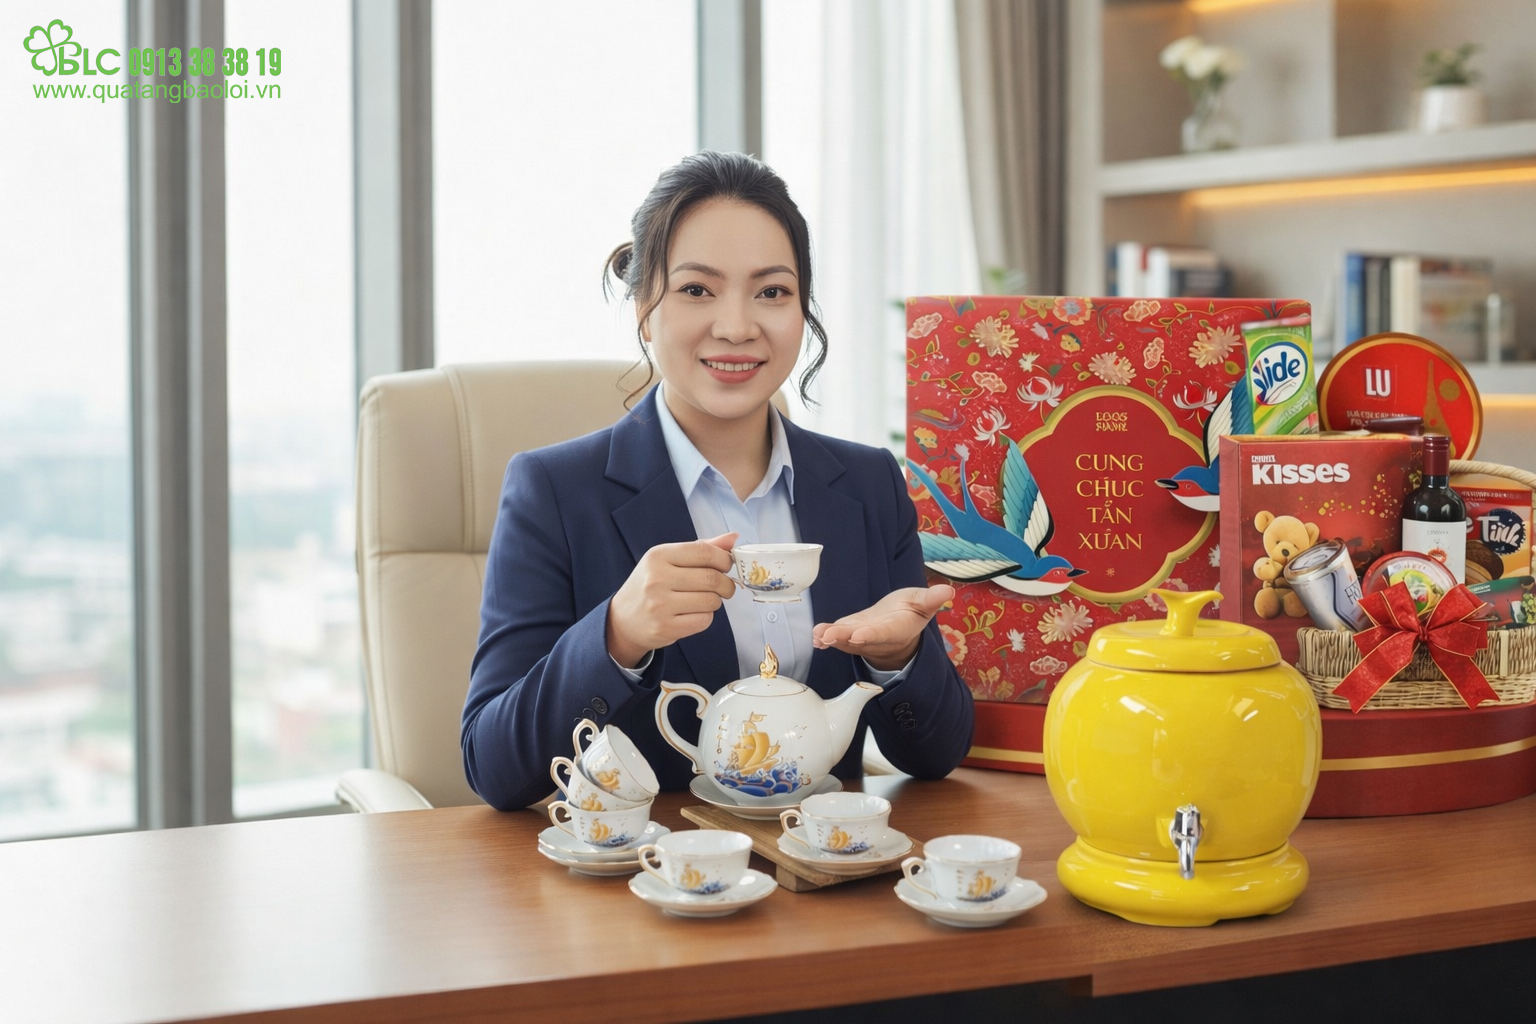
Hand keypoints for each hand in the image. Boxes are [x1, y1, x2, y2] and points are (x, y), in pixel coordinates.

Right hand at [607, 533, 737, 667]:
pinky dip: (706, 617)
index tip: (727, 565)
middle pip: (712, 578)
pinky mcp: (665, 627)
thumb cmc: (650, 585)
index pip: (704, 552)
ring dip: (715, 601)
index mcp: (658, 556)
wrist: (623, 620)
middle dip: (727, 584)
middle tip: (725, 587)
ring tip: (704, 600)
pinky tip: (694, 613)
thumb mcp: (668, 560)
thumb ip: (701, 548)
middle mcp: (656, 579)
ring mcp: (660, 605)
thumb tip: (733, 538)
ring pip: (711, 601)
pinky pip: (704, 620)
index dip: (724, 559)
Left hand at [811, 584, 954, 671]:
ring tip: (818, 635)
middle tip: (828, 636)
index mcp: (895, 629)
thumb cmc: (910, 612)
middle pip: (859, 640)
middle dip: (843, 638)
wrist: (898, 627)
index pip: (883, 633)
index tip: (860, 635)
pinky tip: (815, 636)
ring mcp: (860, 638)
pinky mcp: (849, 635)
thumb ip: (931, 598)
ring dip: (831, 639)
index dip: (871, 634)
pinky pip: (837, 639)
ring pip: (845, 641)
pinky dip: (825, 638)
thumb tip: (948, 590)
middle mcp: (876, 638)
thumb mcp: (922, 603)